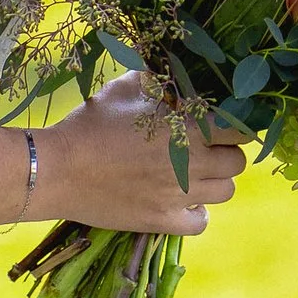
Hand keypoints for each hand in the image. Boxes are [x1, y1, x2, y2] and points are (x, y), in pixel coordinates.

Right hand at [35, 72, 246, 234]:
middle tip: (204, 147)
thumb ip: (156, 80)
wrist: (57, 169)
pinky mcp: (164, 221)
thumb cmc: (90, 124)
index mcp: (186, 128)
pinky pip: (202, 222)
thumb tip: (172, 76)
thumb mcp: (123, 88)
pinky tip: (181, 199)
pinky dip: (197, 211)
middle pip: (237, 163)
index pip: (240, 130)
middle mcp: (191, 163)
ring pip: (225, 192)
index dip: (236, 125)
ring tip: (193, 172)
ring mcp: (179, 196)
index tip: (223, 123)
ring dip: (214, 181)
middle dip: (225, 152)